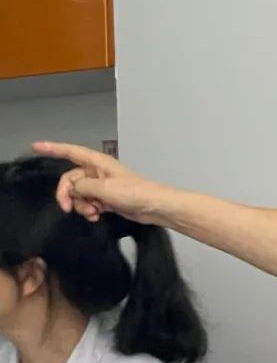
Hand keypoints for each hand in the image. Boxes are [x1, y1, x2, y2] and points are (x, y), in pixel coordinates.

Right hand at [32, 141, 172, 224]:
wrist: (155, 207)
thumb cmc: (135, 193)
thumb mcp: (104, 188)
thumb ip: (82, 186)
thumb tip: (72, 189)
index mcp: (98, 162)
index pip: (70, 152)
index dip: (52, 148)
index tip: (36, 146)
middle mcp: (98, 172)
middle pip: (71, 179)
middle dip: (67, 194)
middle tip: (67, 208)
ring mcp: (102, 186)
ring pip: (79, 194)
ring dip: (81, 205)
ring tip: (92, 212)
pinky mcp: (107, 199)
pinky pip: (89, 203)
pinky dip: (89, 210)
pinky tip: (97, 216)